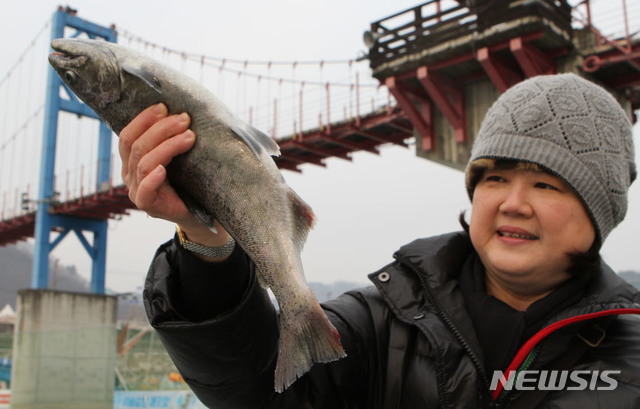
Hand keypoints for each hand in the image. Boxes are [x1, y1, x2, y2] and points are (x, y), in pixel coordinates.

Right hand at [119, 103, 232, 259]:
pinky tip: (163, 170)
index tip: (164, 106)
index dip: (143, 119)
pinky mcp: (148, 206)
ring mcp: (137, 191)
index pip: (128, 135)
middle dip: (161, 129)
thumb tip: (186, 110)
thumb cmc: (191, 181)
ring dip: (167, 146)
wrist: (203, 213)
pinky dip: (152, 178)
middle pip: (137, 146)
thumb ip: (175, 137)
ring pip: (144, 163)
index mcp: (133, 160)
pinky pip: (145, 190)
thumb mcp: (181, 156)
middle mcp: (130, 174)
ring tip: (189, 137)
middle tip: (184, 119)